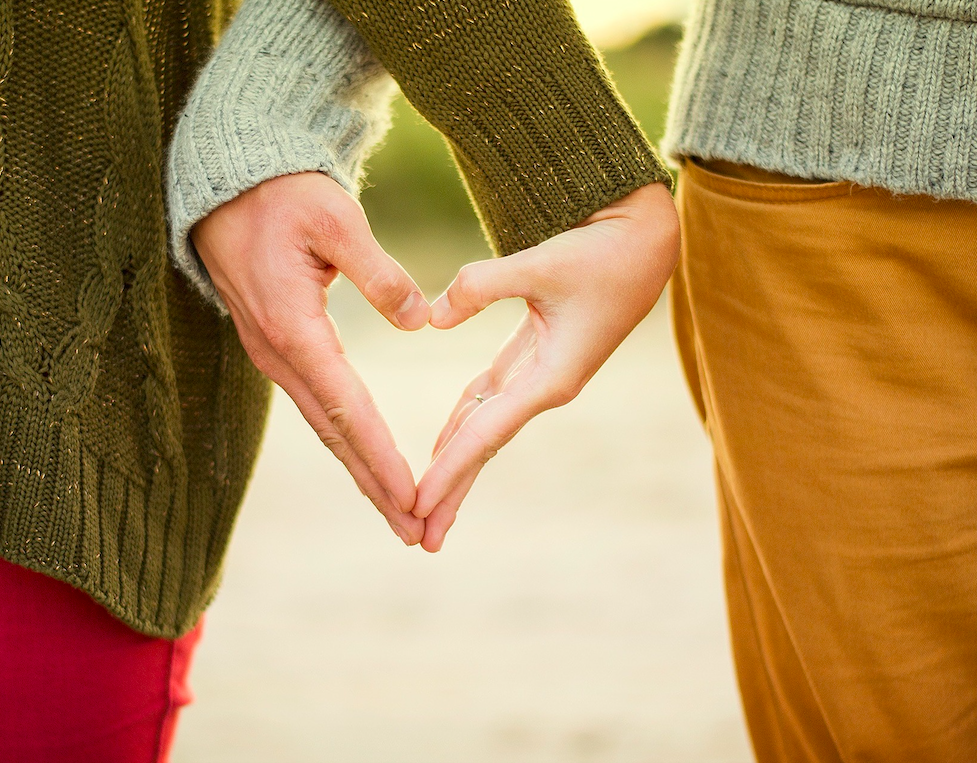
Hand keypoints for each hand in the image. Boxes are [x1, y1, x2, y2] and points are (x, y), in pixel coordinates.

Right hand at [189, 172, 430, 544]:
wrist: (226, 185)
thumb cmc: (282, 195)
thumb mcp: (335, 219)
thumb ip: (378, 272)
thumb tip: (419, 321)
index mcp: (294, 327)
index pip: (347, 407)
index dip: (381, 456)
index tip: (413, 496)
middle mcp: (278, 353)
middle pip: (334, 433)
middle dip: (375, 485)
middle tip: (414, 530)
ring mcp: (272, 354)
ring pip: (324, 425)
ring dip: (361, 470)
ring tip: (399, 510)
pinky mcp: (276, 347)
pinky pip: (316, 404)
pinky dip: (345, 439)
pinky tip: (366, 459)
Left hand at [415, 183, 680, 550]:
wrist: (645, 240)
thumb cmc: (602, 252)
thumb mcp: (541, 263)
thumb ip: (481, 286)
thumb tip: (431, 318)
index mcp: (552, 378)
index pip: (486, 434)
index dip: (448, 470)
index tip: (416, 505)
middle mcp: (545, 387)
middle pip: (484, 447)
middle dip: (451, 491)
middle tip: (418, 537)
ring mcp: (540, 375)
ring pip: (485, 427)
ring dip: (455, 464)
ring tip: (424, 504)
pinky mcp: (535, 356)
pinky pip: (490, 399)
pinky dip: (463, 422)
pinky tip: (442, 444)